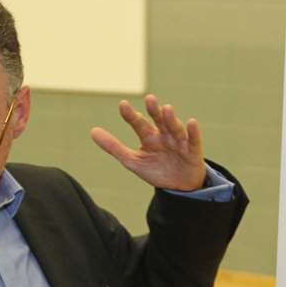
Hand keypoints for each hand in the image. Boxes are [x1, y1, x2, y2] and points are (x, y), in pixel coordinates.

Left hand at [90, 93, 206, 191]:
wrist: (179, 187)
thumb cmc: (156, 170)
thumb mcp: (132, 161)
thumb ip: (114, 146)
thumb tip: (92, 131)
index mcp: (149, 136)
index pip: (138, 123)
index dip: (131, 115)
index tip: (122, 105)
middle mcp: (164, 135)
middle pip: (158, 120)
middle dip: (154, 110)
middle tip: (149, 99)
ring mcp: (179, 142)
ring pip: (174, 128)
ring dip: (170, 119)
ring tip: (166, 109)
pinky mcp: (193, 151)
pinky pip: (193, 140)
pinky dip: (193, 131)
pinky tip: (191, 122)